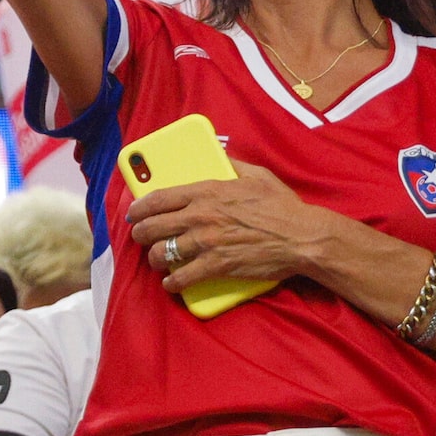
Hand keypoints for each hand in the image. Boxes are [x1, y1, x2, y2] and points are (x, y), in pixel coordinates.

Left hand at [124, 160, 332, 297]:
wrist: (303, 237)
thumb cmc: (282, 206)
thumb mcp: (256, 174)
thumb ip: (231, 163)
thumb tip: (218, 152)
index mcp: (206, 191)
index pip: (159, 198)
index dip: (139, 208)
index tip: (133, 213)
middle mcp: (200, 216)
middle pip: (153, 227)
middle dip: (141, 234)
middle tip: (141, 238)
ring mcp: (206, 242)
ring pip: (162, 253)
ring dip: (155, 259)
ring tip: (157, 261)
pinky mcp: (216, 266)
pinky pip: (182, 277)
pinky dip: (173, 283)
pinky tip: (172, 283)